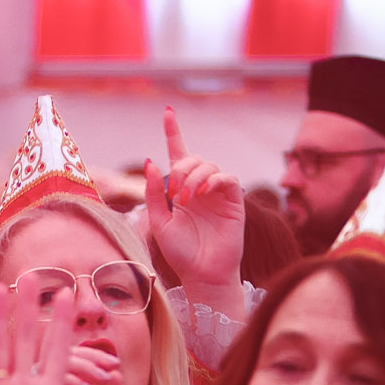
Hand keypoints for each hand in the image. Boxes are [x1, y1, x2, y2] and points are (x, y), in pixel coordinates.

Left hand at [145, 108, 245, 298]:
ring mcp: (218, 193)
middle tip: (174, 193)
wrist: (202, 274)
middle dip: (180, 169)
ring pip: (210, 165)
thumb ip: (154, 193)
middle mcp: (200, 187)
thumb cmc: (181, 253)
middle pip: (193, 158)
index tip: (168, 111)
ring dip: (194, 177)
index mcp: (180, 190)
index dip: (174, 131)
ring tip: (187, 199)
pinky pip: (228, 177)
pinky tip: (203, 194)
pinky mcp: (234, 201)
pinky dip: (214, 180)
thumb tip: (151, 161)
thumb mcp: (159, 222)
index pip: (178, 153)